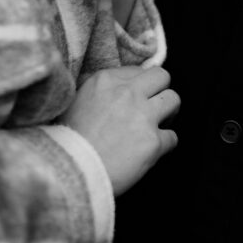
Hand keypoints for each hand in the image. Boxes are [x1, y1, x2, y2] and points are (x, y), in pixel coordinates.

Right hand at [60, 66, 179, 195]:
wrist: (71, 171)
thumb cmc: (69, 141)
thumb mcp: (76, 101)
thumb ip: (100, 90)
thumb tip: (117, 89)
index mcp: (106, 80)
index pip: (138, 71)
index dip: (139, 86)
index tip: (136, 98)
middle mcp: (128, 93)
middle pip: (162, 77)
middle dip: (160, 91)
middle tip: (154, 106)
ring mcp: (143, 116)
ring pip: (174, 100)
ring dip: (168, 113)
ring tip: (157, 125)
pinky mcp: (153, 142)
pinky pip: (173, 137)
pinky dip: (165, 145)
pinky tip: (151, 151)